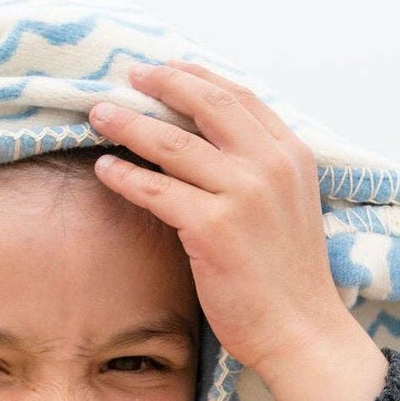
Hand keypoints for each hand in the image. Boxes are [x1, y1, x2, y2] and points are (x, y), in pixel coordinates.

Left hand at [88, 61, 354, 381]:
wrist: (300, 331)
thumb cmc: (287, 281)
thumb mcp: (287, 209)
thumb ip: (258, 174)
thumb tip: (210, 151)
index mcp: (292, 155)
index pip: (239, 97)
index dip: (198, 77)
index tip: (166, 68)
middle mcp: (269, 166)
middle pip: (206, 105)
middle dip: (161, 84)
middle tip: (127, 77)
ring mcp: (242, 195)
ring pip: (172, 143)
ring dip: (129, 124)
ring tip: (99, 115)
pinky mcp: (213, 228)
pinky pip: (156, 191)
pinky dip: (125, 176)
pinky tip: (104, 170)